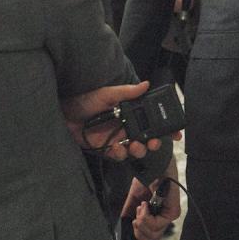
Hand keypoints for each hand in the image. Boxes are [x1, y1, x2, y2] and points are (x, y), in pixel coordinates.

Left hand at [60, 81, 177, 159]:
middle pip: (147, 137)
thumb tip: (146, 84)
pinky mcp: (105, 149)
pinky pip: (118, 156)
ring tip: (136, 146)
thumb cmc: (84, 100)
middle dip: (155, 142)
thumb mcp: (107, 93)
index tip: (175, 133)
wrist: (62, 114)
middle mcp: (126, 126)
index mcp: (130, 112)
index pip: (152, 120)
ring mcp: (117, 138)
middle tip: (154, 143)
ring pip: (136, 148)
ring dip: (140, 149)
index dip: (165, 127)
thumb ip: (127, 92)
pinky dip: (120, 154)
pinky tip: (117, 148)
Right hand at [121, 161, 180, 239]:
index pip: (153, 236)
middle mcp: (166, 216)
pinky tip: (144, 205)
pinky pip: (157, 225)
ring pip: (154, 234)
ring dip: (141, 222)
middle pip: (152, 238)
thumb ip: (130, 214)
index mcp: (157, 214)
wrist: (153, 165)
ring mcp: (171, 214)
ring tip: (140, 208)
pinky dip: (145, 217)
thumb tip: (124, 228)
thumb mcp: (134, 199)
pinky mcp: (173, 211)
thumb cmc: (147, 177)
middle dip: (138, 230)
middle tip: (135, 217)